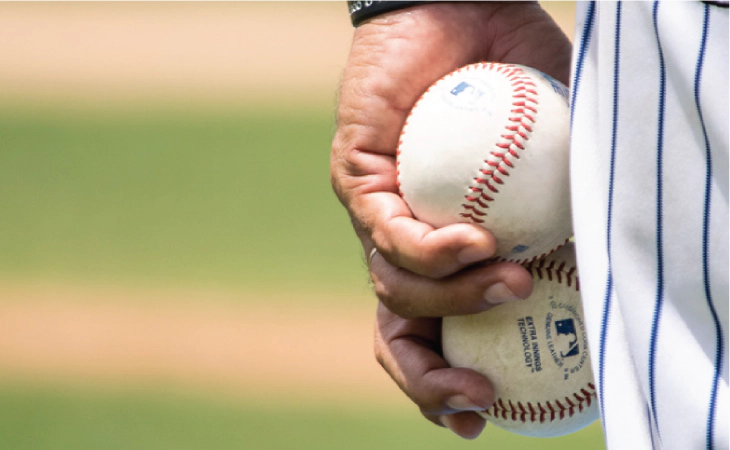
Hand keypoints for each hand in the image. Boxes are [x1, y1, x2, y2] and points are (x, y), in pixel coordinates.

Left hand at [331, 1, 571, 438]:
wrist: (465, 12)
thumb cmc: (518, 81)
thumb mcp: (563, 154)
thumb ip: (577, 206)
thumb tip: (608, 261)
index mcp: (444, 251)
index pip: (434, 332)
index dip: (450, 381)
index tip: (488, 410)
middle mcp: (404, 242)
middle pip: (398, 333)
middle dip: (429, 380)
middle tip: (477, 399)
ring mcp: (377, 213)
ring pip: (395, 290)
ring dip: (456, 302)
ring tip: (511, 281)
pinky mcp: (356, 177)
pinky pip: (386, 231)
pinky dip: (433, 249)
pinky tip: (476, 238)